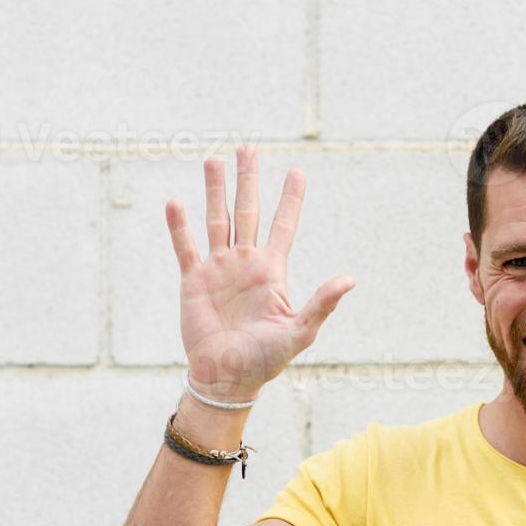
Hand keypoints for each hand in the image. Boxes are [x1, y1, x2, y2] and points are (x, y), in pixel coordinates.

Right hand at [167, 144, 355, 402]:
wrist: (227, 378)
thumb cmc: (266, 359)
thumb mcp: (300, 331)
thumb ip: (322, 303)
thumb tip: (350, 280)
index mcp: (272, 271)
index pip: (283, 225)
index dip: (290, 199)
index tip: (297, 171)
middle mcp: (245, 263)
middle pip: (248, 210)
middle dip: (248, 179)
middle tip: (247, 147)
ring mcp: (218, 269)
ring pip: (217, 219)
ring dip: (215, 190)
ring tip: (213, 159)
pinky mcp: (193, 281)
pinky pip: (186, 247)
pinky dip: (179, 226)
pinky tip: (176, 202)